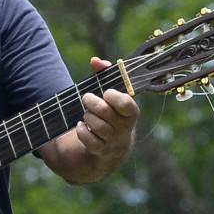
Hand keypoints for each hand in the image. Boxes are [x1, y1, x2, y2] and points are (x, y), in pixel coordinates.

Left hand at [69, 57, 138, 172]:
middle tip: (86, 98)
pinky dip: (82, 131)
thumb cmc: (112, 112)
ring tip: (87, 113)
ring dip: (88, 117)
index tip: (107, 93)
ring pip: (97, 126)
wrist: (113, 146)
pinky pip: (89, 140)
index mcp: (131, 112)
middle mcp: (125, 128)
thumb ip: (105, 74)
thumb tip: (95, 61)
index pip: (127, 104)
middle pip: (105, 113)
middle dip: (92, 102)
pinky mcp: (101, 151)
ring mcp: (113, 141)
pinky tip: (81, 125)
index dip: (114, 97)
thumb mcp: (112, 94)